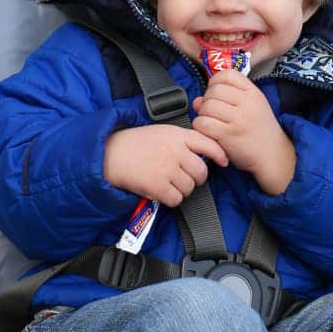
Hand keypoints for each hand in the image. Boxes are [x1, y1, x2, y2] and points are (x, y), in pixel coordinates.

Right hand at [104, 124, 226, 207]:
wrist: (108, 153)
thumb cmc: (134, 143)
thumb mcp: (161, 132)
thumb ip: (181, 140)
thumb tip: (203, 154)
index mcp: (177, 135)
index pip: (207, 143)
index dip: (219, 154)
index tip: (223, 162)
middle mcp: (174, 151)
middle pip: (201, 172)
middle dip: (196, 178)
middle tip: (185, 178)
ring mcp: (166, 168)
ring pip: (189, 187)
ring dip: (182, 190)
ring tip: (168, 184)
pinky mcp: (157, 185)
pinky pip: (176, 199)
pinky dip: (171, 199)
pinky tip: (161, 192)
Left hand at [192, 70, 295, 195]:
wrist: (273, 155)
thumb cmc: (259, 131)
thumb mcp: (251, 108)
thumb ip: (226, 99)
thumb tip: (197, 101)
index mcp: (253, 93)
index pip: (228, 74)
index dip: (215, 82)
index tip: (215, 93)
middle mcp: (247, 103)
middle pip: (214, 91)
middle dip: (207, 100)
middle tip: (212, 112)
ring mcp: (238, 119)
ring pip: (207, 106)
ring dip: (203, 114)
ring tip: (210, 122)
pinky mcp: (229, 135)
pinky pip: (204, 123)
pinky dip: (200, 127)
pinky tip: (208, 132)